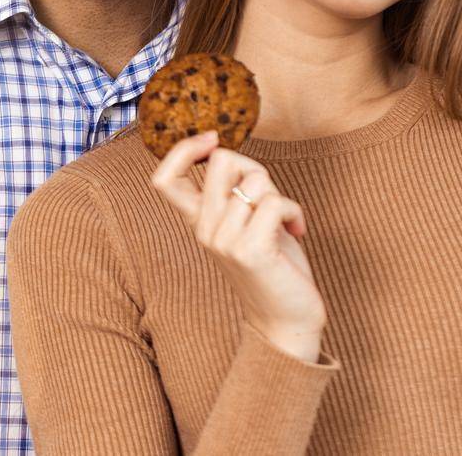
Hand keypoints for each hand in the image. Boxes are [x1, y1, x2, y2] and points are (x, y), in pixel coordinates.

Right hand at [149, 131, 326, 361]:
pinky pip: (275, 202)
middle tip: (268, 196)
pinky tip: (297, 230)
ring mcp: (224, 241)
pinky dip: (295, 211)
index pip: (164, 179)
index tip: (212, 141)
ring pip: (256, 179)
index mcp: (198, 222)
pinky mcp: (250, 250)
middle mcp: (205, 230)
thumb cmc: (272, 265)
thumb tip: (233, 155)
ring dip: (280, 195)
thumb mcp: (245, 222)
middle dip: (254, 168)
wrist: (285, 321)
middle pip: (222, 161)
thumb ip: (235, 193)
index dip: (184, 150)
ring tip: (284, 221)